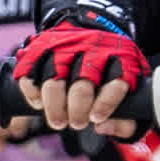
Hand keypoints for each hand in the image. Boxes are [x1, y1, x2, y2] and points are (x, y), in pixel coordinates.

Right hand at [9, 17, 146, 138]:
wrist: (87, 33)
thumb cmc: (108, 73)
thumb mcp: (128, 93)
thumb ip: (125, 120)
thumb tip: (102, 127)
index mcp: (120, 57)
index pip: (116, 80)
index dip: (105, 103)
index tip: (96, 118)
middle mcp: (92, 48)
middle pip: (82, 80)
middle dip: (78, 109)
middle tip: (77, 124)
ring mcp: (65, 46)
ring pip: (55, 76)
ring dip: (54, 105)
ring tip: (58, 122)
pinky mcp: (42, 47)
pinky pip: (31, 69)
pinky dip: (32, 90)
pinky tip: (38, 103)